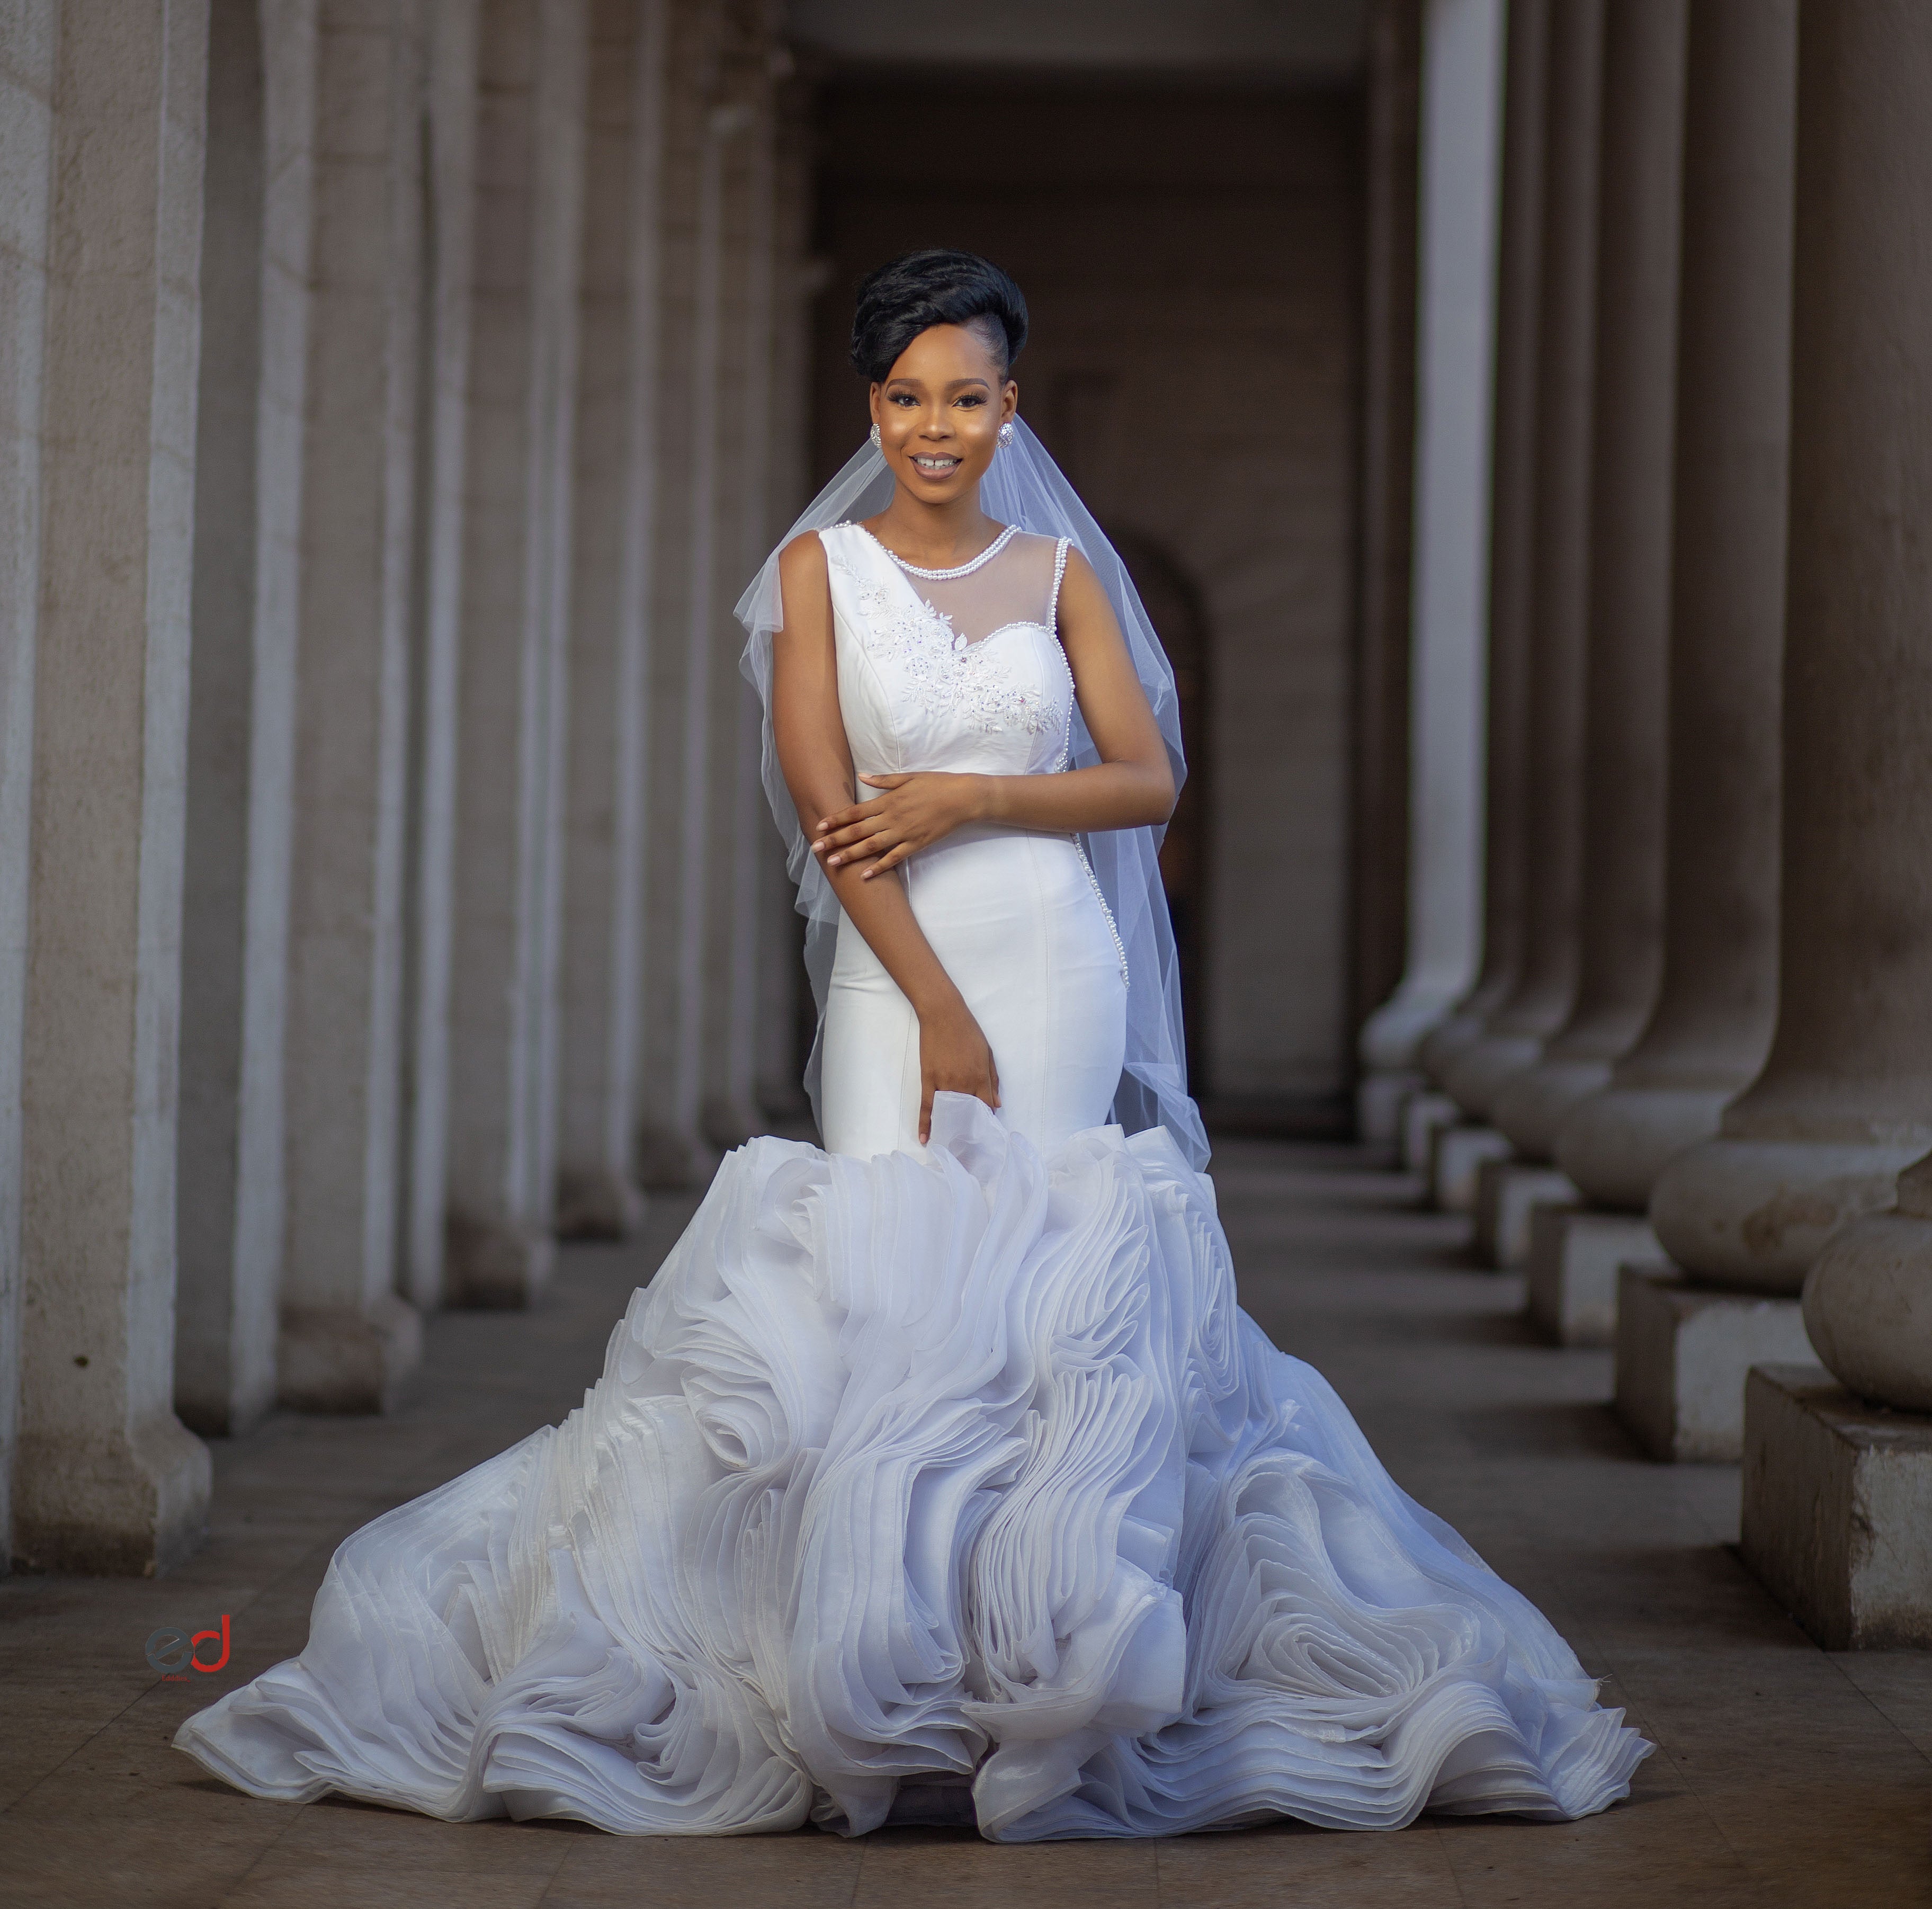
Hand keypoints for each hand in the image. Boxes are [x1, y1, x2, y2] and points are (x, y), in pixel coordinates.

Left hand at [811, 773, 985, 879]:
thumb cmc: (937, 784)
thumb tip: (862, 777)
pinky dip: (879, 867)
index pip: (856, 812)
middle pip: (857, 831)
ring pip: (871, 847)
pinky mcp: (916, 844)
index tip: (820, 826)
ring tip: (833, 863)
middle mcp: (892, 818)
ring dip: (850, 855)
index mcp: (888, 801)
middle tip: (816, 848)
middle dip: (835, 840)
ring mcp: (903, 833)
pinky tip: (865, 874)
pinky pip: (894, 858)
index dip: (836, 819)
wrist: (963, 798)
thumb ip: (884, 780)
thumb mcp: (909, 777)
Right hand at [916, 996, 999, 1142]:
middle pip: (968, 1113)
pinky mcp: (928, 1079)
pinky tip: (926, 1138)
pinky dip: (926, 1124)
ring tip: (951, 1141)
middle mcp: (964, 1083)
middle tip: (969, 1140)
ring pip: (948, 1112)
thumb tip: (998, 1103)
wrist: (943, 1014)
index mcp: (981, 1076)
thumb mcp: (988, 1053)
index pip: (986, 1106)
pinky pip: (927, 1107)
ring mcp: (945, 1082)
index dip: (987, 1118)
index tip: (985, 1126)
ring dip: (950, 1127)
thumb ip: (994, 1079)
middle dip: (969, 1126)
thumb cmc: (968, 1031)